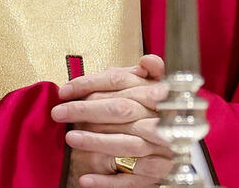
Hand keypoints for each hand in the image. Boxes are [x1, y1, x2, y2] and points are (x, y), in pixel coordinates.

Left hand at [54, 55, 172, 186]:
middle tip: (60, 112)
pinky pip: (130, 180)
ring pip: (127, 144)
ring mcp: (160, 149)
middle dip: (87, 110)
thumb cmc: (159, 116)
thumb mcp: (155, 91)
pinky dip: (107, 180)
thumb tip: (147, 61)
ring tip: (70, 139)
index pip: (121, 83)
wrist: (179, 149)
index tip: (66, 90)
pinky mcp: (157, 174)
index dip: (90, 84)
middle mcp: (160, 119)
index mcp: (158, 94)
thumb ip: (146, 75)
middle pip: (122, 110)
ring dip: (96, 142)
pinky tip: (85, 179)